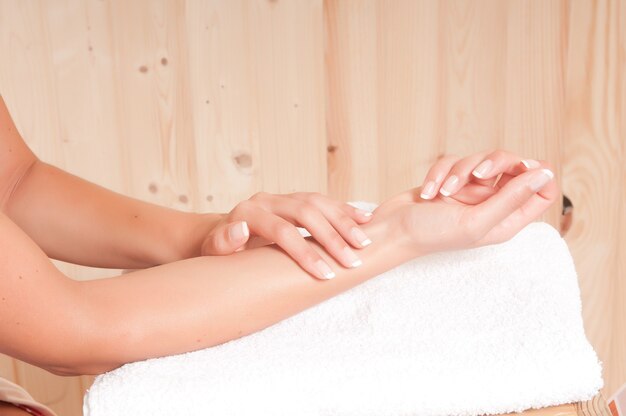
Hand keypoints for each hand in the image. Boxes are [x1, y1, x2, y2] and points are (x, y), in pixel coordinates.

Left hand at [199, 192, 372, 279]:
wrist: (223, 235)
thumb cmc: (221, 251)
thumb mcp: (214, 251)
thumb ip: (224, 242)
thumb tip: (239, 230)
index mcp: (249, 212)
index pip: (282, 230)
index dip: (305, 252)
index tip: (325, 274)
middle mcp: (268, 200)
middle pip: (306, 212)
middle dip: (331, 237)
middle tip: (351, 261)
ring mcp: (284, 197)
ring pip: (319, 202)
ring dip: (344, 221)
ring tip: (365, 242)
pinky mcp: (296, 199)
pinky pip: (324, 201)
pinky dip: (345, 209)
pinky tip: (365, 219)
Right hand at [373, 150, 558, 256]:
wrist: (393, 230)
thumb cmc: (432, 234)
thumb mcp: (476, 220)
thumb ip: (512, 198)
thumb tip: (545, 174)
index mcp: (507, 219)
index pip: (543, 192)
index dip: (536, 174)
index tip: (520, 168)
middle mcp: (492, 204)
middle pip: (512, 166)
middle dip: (492, 164)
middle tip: (478, 174)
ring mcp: (470, 191)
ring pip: (480, 159)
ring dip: (458, 171)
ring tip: (443, 192)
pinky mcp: (449, 180)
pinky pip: (454, 161)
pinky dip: (439, 173)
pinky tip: (428, 192)